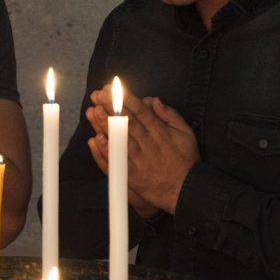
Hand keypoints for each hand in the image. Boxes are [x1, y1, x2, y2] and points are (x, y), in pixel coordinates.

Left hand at [85, 84, 198, 214]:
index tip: (113, 88)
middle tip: (98, 94)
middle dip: (111, 107)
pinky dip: (106, 151)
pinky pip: (117, 162)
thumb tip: (153, 100)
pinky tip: (96, 139)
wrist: (186, 191)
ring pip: (119, 139)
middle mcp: (148, 144)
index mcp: (160, 133)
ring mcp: (139, 160)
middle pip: (127, 122)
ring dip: (105, 125)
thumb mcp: (186, 133)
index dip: (126, 99)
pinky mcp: (132, 176)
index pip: (140, 112)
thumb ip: (170, 115)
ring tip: (93, 111)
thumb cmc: (185, 161)